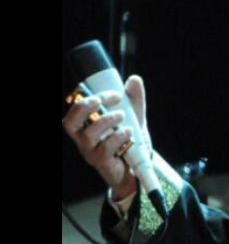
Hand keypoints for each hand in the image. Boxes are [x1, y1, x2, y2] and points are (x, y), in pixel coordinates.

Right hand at [62, 75, 151, 198]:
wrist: (137, 168)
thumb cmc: (128, 140)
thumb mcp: (133, 116)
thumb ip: (134, 99)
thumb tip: (134, 79)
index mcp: (87, 125)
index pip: (75, 110)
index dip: (88, 98)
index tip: (114, 93)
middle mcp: (84, 139)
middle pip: (71, 123)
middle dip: (86, 107)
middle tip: (107, 100)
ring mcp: (91, 152)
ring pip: (89, 135)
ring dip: (107, 120)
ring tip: (123, 116)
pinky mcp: (102, 163)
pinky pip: (105, 149)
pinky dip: (118, 137)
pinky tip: (129, 133)